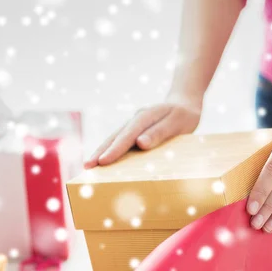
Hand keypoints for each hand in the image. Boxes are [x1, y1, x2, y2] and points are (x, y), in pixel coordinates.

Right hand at [84, 96, 201, 168]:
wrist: (184, 104)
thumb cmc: (184, 116)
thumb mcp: (177, 123)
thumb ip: (160, 132)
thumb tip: (140, 143)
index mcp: (145, 116)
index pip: (128, 135)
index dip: (115, 149)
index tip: (103, 161)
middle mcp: (135, 119)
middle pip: (115, 136)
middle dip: (101, 151)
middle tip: (87, 166)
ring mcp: (133, 124)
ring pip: (114, 138)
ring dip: (101, 151)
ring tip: (88, 166)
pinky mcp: (134, 131)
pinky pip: (120, 141)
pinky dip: (110, 150)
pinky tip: (102, 161)